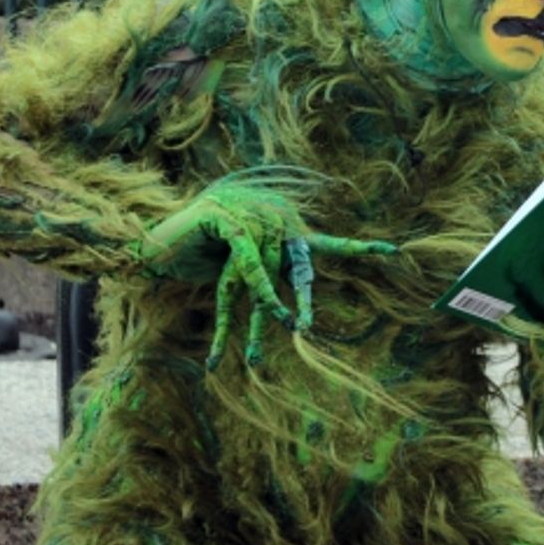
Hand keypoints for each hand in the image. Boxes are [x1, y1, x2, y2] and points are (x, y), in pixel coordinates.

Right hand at [136, 174, 394, 368]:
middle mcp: (268, 215)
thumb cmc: (192, 259)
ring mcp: (247, 211)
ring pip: (269, 269)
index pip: (323, 243)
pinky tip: (265, 305)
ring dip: (268, 306)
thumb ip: (264, 278)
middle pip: (297, 262)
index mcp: (277, 227)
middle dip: (299, 298)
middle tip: (302, 329)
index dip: (357, 247)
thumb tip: (291, 311)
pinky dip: (255, 284)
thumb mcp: (235, 274)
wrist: (148, 247)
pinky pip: (248, 259)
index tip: (395, 251)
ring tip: (281, 333)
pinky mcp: (225, 218)